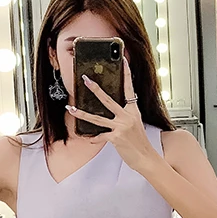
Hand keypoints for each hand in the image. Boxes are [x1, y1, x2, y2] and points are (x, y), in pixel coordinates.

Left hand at [66, 56, 158, 174]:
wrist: (146, 158)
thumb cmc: (140, 143)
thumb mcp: (136, 124)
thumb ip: (125, 116)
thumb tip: (112, 113)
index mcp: (133, 111)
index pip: (129, 88)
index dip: (126, 74)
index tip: (122, 59)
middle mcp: (127, 116)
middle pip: (107, 100)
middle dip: (95, 89)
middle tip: (85, 79)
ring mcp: (121, 126)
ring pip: (97, 118)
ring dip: (81, 113)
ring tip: (70, 108)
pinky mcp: (116, 138)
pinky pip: (101, 136)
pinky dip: (94, 138)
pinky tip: (89, 138)